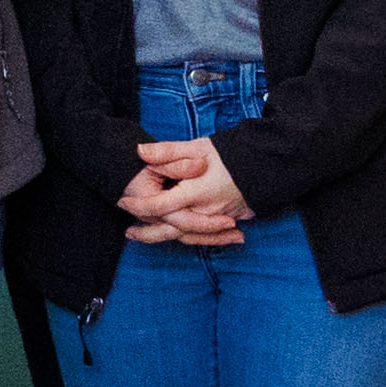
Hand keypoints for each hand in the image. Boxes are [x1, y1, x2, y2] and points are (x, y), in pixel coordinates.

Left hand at [119, 136, 246, 245]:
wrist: (261, 165)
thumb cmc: (227, 155)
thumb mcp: (197, 147)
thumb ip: (168, 151)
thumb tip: (140, 151)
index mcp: (196, 192)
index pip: (162, 205)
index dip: (140, 205)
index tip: (124, 202)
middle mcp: (206, 211)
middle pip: (171, 230)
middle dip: (148, 234)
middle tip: (128, 232)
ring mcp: (217, 220)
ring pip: (186, 237)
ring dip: (163, 239)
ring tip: (143, 237)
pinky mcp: (225, 223)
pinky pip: (201, 237)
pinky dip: (184, 239)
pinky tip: (172, 236)